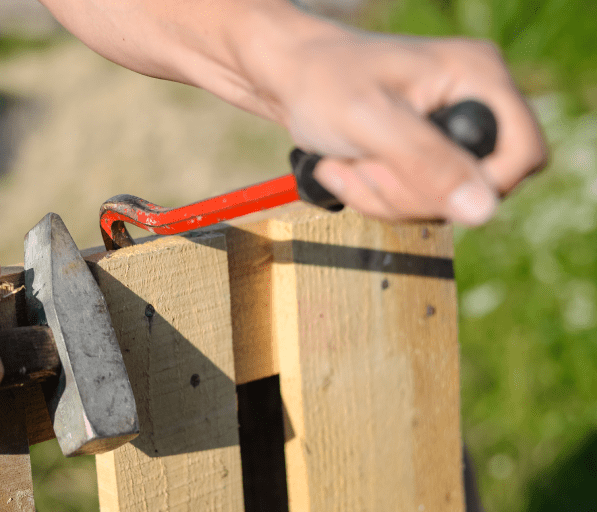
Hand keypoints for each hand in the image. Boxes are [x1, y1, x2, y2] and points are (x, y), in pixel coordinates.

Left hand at [242, 23, 546, 224]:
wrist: (282, 77)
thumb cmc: (320, 80)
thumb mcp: (370, 121)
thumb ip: (426, 162)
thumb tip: (482, 208)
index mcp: (476, 77)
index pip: (524, 153)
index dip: (483, 185)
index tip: (428, 186)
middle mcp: (470, 102)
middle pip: (477, 189)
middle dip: (411, 191)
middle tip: (364, 163)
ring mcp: (444, 131)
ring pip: (440, 203)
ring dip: (383, 195)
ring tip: (347, 160)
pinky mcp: (419, 153)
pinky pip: (412, 201)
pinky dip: (373, 195)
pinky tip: (346, 167)